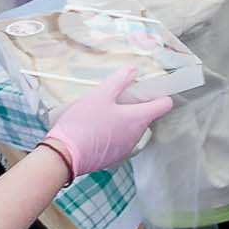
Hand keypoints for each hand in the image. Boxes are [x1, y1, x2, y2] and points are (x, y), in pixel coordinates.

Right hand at [40, 65, 174, 175]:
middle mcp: (137, 135)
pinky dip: (114, 134)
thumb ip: (119, 81)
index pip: (164, 105)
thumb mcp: (100, 95)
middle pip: (146, 116)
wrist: (64, 156)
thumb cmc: (83, 123)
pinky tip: (97, 129)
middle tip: (118, 98)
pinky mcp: (114, 158)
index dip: (159, 95)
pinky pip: (120, 141)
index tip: (149, 90)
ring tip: (104, 113)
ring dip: (124, 121)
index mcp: (138, 118)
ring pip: (132, 129)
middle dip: (136, 106)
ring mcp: (126, 148)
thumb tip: (133, 71)